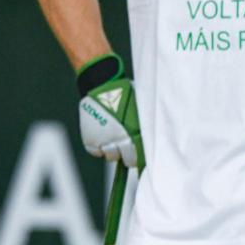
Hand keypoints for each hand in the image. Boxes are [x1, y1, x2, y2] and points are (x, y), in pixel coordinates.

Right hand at [77, 53, 144, 170]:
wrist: (102, 85)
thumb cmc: (126, 94)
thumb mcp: (140, 108)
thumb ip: (144, 125)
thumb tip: (155, 139)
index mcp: (133, 133)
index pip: (137, 158)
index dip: (138, 158)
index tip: (139, 157)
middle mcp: (118, 139)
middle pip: (124, 160)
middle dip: (127, 156)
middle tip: (126, 147)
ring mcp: (102, 140)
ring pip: (109, 156)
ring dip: (112, 151)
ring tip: (114, 138)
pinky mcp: (89, 139)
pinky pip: (95, 151)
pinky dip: (99, 147)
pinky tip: (103, 135)